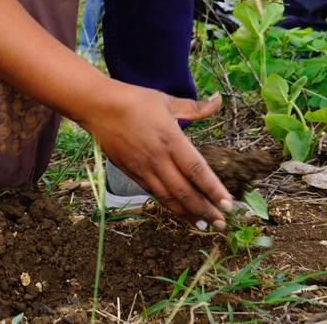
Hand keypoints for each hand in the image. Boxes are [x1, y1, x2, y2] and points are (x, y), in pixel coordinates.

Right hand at [80, 83, 232, 228]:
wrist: (97, 107)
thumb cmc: (133, 100)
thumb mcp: (166, 101)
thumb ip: (195, 107)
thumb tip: (219, 100)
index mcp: (171, 140)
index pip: (197, 170)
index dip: (214, 190)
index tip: (229, 205)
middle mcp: (158, 159)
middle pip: (185, 192)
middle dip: (205, 210)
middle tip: (222, 224)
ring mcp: (143, 168)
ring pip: (169, 198)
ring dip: (188, 214)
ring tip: (203, 225)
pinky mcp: (132, 173)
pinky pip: (154, 194)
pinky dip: (169, 205)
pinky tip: (179, 211)